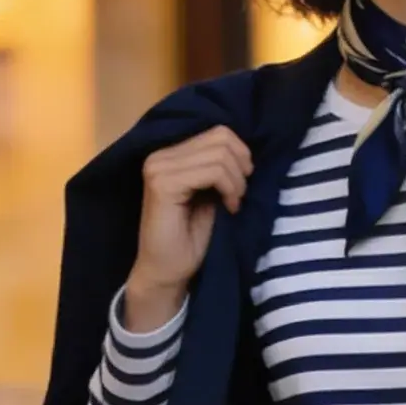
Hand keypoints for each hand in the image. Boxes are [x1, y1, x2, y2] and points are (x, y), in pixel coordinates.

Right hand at [123, 126, 253, 329]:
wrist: (168, 272)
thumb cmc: (191, 239)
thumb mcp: (211, 194)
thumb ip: (220, 167)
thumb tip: (246, 149)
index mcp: (171, 153)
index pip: (218, 132)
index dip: (241, 155)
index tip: (243, 184)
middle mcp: (161, 154)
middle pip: (221, 138)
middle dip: (241, 167)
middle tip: (240, 196)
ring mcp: (159, 167)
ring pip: (220, 154)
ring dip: (237, 182)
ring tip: (233, 204)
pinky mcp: (162, 183)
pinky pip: (212, 171)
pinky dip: (229, 189)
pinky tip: (228, 207)